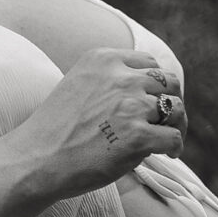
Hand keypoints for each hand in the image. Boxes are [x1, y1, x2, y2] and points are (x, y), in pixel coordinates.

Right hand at [5, 47, 187, 203]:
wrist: (39, 157)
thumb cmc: (57, 129)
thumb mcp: (79, 84)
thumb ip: (107, 81)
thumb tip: (141, 93)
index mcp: (104, 59)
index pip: (149, 63)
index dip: (157, 85)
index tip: (154, 102)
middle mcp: (120, 77)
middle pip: (169, 82)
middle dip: (173, 102)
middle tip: (169, 123)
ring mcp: (130, 106)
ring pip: (176, 108)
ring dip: (178, 125)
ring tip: (169, 141)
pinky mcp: (138, 136)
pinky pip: (174, 137)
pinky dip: (175, 147)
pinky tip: (168, 154)